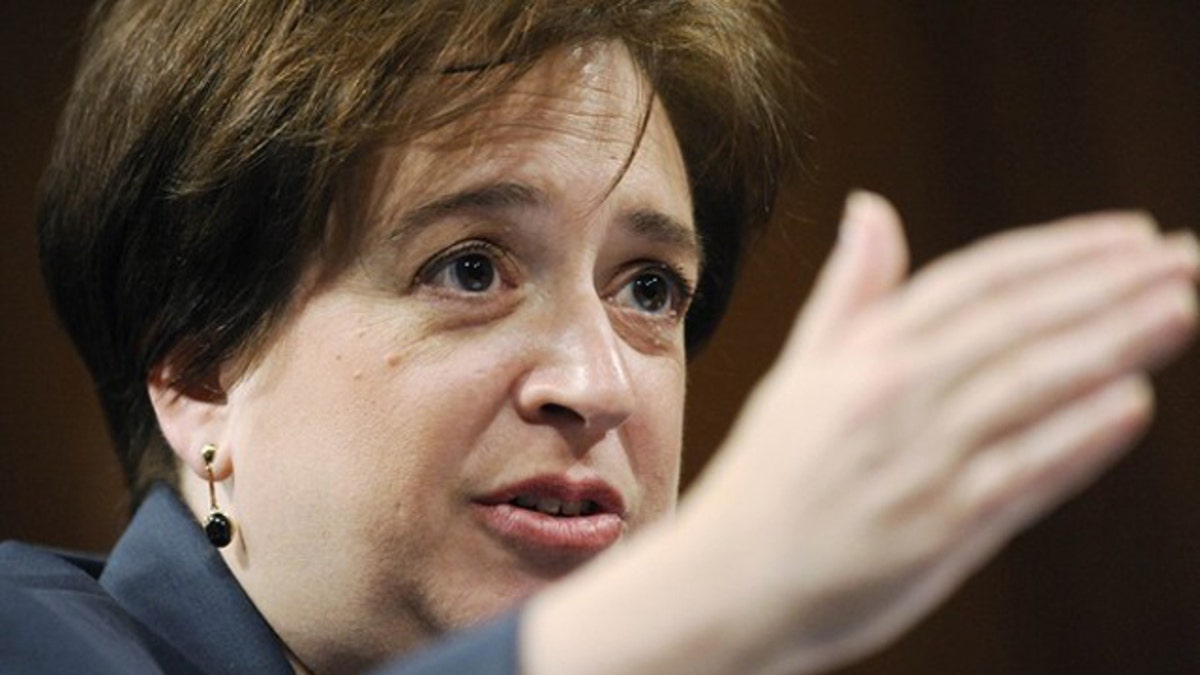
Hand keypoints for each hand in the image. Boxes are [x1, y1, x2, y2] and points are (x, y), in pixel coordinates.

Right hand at [524, 193, 1197, 674]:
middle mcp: (894, 396)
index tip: (1130, 234)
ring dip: (1115, 343)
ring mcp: (920, 462)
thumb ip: (848, 294)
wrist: (731, 581)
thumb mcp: (798, 373)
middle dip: (1110, 285)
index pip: (978, 282)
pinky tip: (1133, 402)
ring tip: (1181, 308)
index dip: (1060, 252)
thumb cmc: (770, 477)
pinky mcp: (942, 529)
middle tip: (1186, 259)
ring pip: (1032, 387)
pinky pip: (1024, 472)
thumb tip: (870, 208)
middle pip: (1018, 324)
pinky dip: (1080, 436)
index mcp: (862, 354)